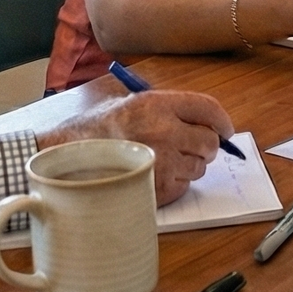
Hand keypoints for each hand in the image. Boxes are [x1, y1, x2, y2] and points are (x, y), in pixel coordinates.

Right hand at [41, 90, 236, 205]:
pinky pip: (184, 186)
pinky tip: (152, 175)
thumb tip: (202, 122)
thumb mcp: (129, 103)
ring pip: (199, 167)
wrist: (67, 160)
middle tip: (192, 147)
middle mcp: (165, 131)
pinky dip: (175, 183)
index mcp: (158, 104)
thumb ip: (167, 109)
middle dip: (206, 146)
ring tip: (161, 160)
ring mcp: (163, 162)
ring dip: (189, 166)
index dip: (222, 121)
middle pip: (210, 142)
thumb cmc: (95, 131)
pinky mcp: (158, 188)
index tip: (225, 129)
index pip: (208, 109)